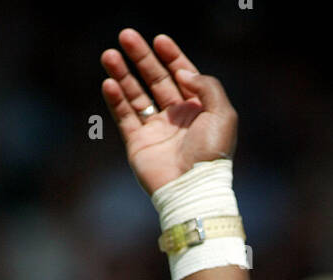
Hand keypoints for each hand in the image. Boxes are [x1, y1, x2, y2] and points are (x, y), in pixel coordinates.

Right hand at [100, 29, 237, 194]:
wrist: (192, 190)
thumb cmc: (211, 155)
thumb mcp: (222, 114)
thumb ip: (207, 86)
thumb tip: (183, 72)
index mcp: (198, 111)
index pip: (182, 76)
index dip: (171, 56)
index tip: (159, 40)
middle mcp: (177, 119)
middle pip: (156, 80)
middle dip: (142, 58)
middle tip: (126, 36)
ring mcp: (156, 131)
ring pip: (136, 95)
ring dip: (122, 74)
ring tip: (109, 55)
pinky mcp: (138, 144)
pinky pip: (125, 117)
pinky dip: (116, 99)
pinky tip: (109, 83)